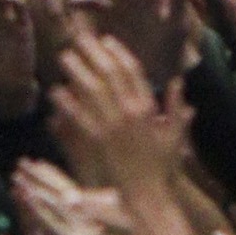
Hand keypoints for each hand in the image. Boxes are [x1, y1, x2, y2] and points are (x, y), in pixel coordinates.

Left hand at [46, 28, 192, 191]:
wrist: (146, 195)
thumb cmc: (160, 168)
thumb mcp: (173, 136)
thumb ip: (176, 108)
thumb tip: (179, 82)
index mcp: (147, 108)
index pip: (132, 70)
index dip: (118, 52)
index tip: (106, 41)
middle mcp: (129, 112)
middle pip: (108, 72)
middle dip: (93, 53)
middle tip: (78, 40)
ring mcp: (112, 124)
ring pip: (91, 88)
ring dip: (76, 70)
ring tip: (64, 57)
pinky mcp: (96, 140)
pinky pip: (78, 114)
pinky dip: (67, 101)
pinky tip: (56, 91)